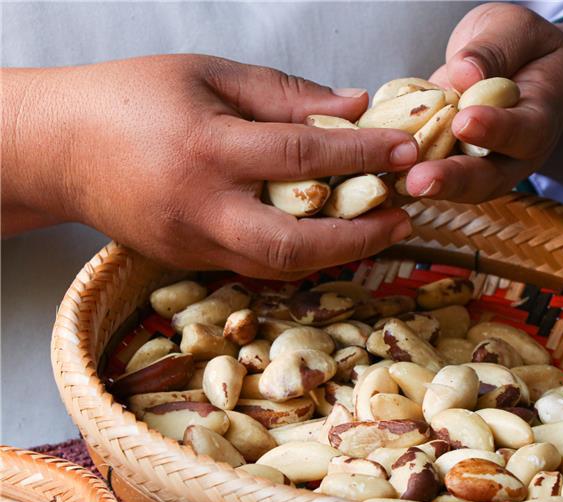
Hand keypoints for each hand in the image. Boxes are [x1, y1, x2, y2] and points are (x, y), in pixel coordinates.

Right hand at [2, 55, 418, 278]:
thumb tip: (354, 107)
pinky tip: (330, 236)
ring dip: (337, 254)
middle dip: (360, 237)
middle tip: (404, 217)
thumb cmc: (132, 98)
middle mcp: (201, 207)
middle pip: (295, 244)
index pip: (302, 156)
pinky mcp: (189, 262)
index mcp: (206, 148)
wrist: (59, 148)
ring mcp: (193, 244)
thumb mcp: (209, 75)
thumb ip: (285, 95)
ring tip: (378, 229)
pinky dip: (301, 255)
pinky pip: (256, 267)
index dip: (363, 154)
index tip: (407, 149)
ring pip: (279, 267)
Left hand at [404, 2, 562, 201]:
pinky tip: (375, 173)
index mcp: (539, 118)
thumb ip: (494, 49)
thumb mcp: (513, 30)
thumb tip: (466, 73)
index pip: (523, 131)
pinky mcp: (449, 167)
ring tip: (394, 184)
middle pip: (487, 178)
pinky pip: (427, 175)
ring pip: (456, 188)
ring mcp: (480, 168)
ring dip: (423, 188)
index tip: (465, 121)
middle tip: (421, 179)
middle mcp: (512, 155)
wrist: (516, 68)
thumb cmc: (519, 46)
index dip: (495, 129)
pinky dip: (402, 175)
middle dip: (452, 180)